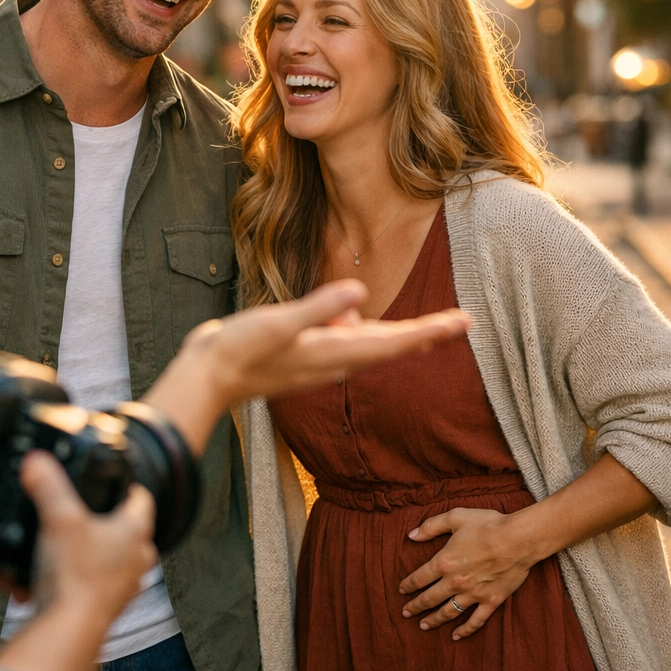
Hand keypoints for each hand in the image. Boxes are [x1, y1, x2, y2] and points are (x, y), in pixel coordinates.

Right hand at [21, 450, 157, 623]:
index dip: (126, 485)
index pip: (141, 497)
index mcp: (134, 531)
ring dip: (93, 552)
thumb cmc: (75, 577)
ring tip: (68, 545)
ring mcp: (125, 585)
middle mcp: (137, 559)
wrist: (68, 630)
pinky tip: (56, 575)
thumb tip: (37, 460)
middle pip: (128, 529)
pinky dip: (80, 577)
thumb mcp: (58, 519)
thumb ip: (48, 485)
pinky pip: (95, 583)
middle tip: (86, 513)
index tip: (114, 480)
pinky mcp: (108, 606)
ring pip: (112, 558)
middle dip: (107, 520)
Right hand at [146, 280, 470, 451]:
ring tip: (429, 325)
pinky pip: (344, 341)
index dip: (430, 332)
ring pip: (369, 344)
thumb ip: (317, 308)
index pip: (393, 342)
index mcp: (333, 352)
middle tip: (464, 323)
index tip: (463, 324)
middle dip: (427, 334)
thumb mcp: (276, 323)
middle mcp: (334, 361)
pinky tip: (346, 311)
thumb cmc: (237, 350)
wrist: (206, 379)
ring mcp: (320, 361)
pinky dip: (358, 328)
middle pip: (390, 346)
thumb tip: (359, 291)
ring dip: (398, 334)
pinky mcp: (305, 355)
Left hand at [397, 507, 538, 640]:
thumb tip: (411, 535)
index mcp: (444, 562)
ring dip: (434, 620)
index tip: (401, 591)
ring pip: (449, 612)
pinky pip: (475, 621)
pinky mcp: (491, 601)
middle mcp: (455, 582)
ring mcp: (473, 594)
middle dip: (415, 606)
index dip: (408, 585)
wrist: (519, 539)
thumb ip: (431, 526)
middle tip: (405, 613)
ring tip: (423, 626)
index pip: (419, 578)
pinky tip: (456, 636)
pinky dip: (465, 630)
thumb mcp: (455, 517)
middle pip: (430, 598)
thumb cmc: (488, 525)